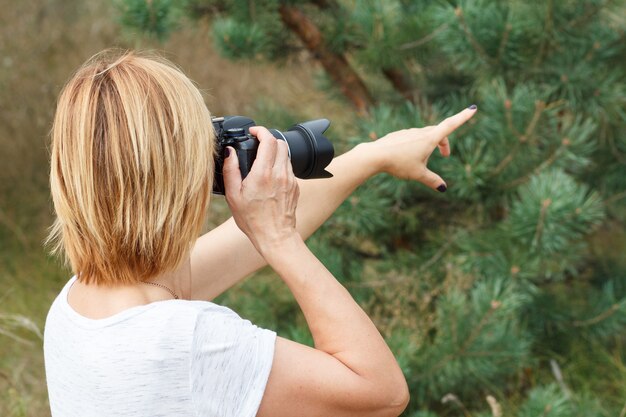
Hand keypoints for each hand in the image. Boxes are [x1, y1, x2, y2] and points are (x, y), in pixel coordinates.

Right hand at [222, 126, 299, 253]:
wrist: (276, 237)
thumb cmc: (253, 220)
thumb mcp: (233, 196)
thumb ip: (231, 170)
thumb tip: (229, 152)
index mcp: (263, 173)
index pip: (268, 140)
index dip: (261, 131)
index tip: (253, 132)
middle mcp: (280, 173)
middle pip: (280, 143)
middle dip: (268, 140)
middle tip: (257, 146)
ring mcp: (290, 180)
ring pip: (286, 155)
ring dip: (275, 153)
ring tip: (262, 162)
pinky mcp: (295, 187)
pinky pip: (289, 168)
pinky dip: (280, 166)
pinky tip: (270, 177)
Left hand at [366, 106, 477, 190]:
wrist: (375, 155)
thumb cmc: (399, 164)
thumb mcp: (418, 174)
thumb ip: (432, 180)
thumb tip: (443, 188)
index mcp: (429, 139)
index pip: (451, 125)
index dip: (463, 117)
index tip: (473, 107)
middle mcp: (420, 132)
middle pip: (438, 133)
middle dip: (444, 143)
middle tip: (446, 156)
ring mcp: (408, 132)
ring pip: (423, 137)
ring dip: (428, 146)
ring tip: (420, 162)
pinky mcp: (398, 136)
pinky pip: (410, 139)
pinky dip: (414, 147)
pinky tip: (404, 158)